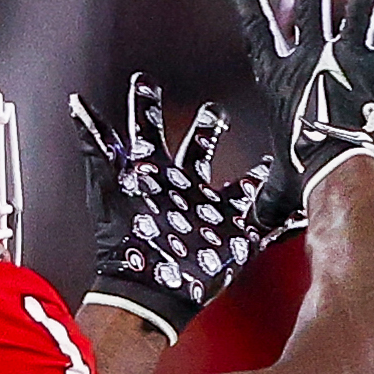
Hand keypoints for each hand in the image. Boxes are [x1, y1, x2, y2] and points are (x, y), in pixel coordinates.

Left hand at [72, 78, 295, 342]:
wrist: (149, 292)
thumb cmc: (126, 239)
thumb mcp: (110, 184)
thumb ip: (95, 144)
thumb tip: (75, 103)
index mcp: (153, 173)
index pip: (148, 129)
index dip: (146, 105)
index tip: (144, 81)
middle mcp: (182, 188)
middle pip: (197, 149)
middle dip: (207, 129)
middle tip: (215, 110)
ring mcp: (210, 212)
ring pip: (237, 183)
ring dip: (252, 172)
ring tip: (267, 158)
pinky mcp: (234, 236)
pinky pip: (266, 221)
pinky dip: (283, 216)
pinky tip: (299, 206)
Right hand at [237, 0, 373, 191]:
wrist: (340, 177)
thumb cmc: (307, 184)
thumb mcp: (280, 189)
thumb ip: (270, 195)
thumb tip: (257, 218)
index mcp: (281, 82)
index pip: (260, 35)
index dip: (249, 6)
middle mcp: (312, 60)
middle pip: (308, 5)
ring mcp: (350, 59)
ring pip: (360, 4)